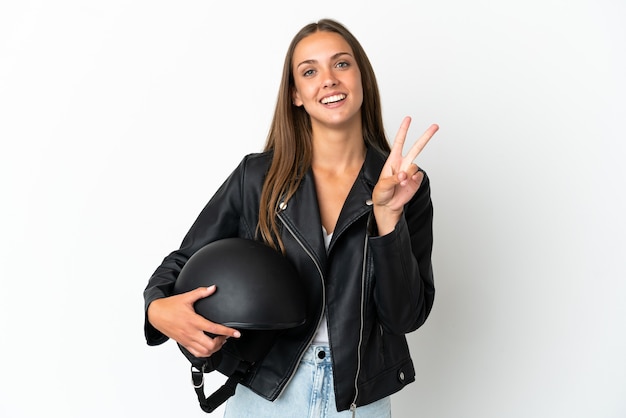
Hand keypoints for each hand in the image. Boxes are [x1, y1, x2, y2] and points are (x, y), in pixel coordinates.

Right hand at [147, 285, 240, 357]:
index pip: (213, 329)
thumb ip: (201, 292)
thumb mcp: (186, 297)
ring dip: (215, 349)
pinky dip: (205, 353)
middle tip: (226, 336)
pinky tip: (209, 347)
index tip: (236, 333)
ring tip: (220, 341)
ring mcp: (187, 340)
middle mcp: (190, 332)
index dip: (227, 332)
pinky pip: (196, 353)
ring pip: (204, 352)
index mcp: (193, 321)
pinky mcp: (184, 344)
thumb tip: (212, 288)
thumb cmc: (170, 306)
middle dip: (222, 342)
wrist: (156, 314)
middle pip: (210, 345)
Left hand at [372, 116, 437, 234]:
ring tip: (401, 182)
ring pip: (415, 166)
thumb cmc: (381, 193)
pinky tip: (407, 185)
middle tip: (435, 126)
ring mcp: (410, 172)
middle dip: (426, 136)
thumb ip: (393, 179)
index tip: (408, 118)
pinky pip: (418, 177)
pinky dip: (413, 181)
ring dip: (408, 174)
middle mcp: (403, 164)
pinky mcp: (416, 181)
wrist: (387, 206)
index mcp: (393, 160)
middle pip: (417, 147)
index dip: (403, 130)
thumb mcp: (381, 185)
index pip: (399, 142)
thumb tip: (404, 175)